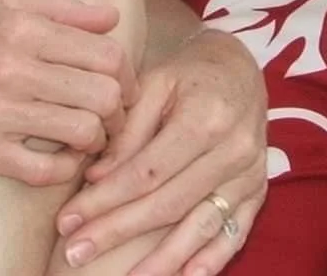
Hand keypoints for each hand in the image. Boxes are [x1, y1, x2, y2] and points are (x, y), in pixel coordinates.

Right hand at [0, 0, 134, 187]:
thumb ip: (56, 6)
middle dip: (117, 111)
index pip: (107, 54)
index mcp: (21, 26)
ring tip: (86, 140)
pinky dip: (64, 170)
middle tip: (109, 119)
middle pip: (103, 94)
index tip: (119, 89)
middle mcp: (10, 65)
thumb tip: (111, 17)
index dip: (126, 76)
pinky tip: (60, 161)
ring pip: (81, 131)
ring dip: (95, 141)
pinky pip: (44, 170)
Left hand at [55, 30, 266, 273]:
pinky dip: (211, 259)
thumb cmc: (189, 75)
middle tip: (76, 252)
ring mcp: (249, 174)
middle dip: (118, 232)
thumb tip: (96, 178)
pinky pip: (235, 233)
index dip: (105, 200)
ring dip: (161, 260)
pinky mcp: (258, 190)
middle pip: (169, 203)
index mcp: (205, 117)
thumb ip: (128, 131)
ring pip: (201, 225)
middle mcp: (233, 149)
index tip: (69, 221)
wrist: (240, 69)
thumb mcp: (154, 84)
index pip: (147, 171)